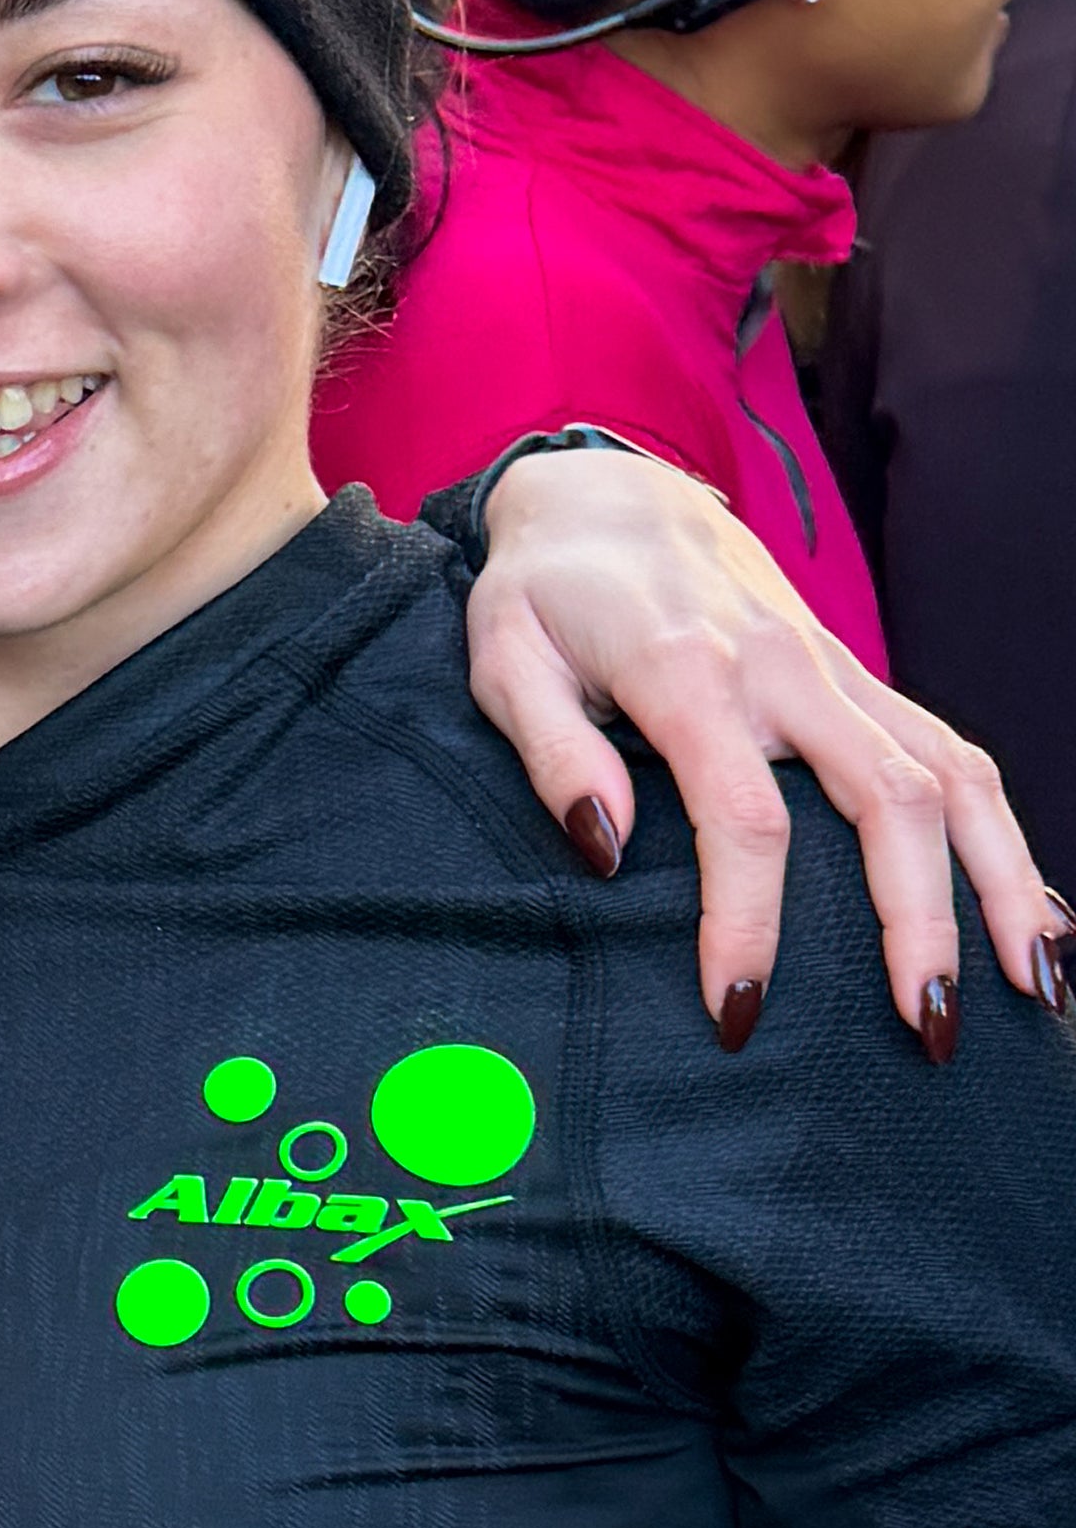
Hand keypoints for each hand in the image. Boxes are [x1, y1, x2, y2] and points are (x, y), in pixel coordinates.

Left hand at [469, 448, 1059, 1045]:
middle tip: (930, 1032)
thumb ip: (551, 752)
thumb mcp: (504, 658)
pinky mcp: (859, 680)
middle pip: (890, 802)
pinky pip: (955, 755)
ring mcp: (837, 672)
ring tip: (1036, 991)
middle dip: (920, 923)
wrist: (608, 494)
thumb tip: (603, 847)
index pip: (746, 818)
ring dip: (1005, 883)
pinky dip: (1004, 836)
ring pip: (954, 776)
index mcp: (688, 674)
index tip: (738, 1011)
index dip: (748, 923)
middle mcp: (784, 672)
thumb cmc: (544, 592)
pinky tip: (1033, 915)